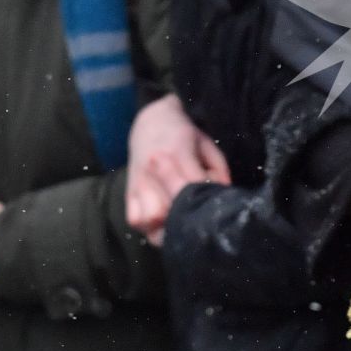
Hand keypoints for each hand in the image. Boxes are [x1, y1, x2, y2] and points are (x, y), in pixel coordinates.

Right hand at [126, 94, 229, 244]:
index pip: (191, 189)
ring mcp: (138, 184)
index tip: (214, 207)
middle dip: (186, 219)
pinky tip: (163, 221)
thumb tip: (222, 196)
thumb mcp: (208, 145)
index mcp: (175, 156)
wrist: (150, 123)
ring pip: (150, 220)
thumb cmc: (183, 136)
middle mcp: (153, 171)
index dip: (205, 203)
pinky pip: (136, 221)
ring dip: (166, 227)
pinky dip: (149, 227)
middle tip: (197, 218)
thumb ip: (219, 171)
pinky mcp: (128, 193)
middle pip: (169, 210)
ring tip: (179, 221)